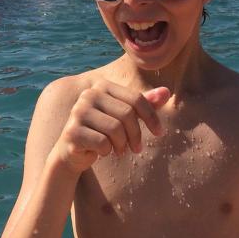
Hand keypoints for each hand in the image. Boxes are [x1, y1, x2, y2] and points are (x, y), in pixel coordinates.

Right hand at [51, 81, 169, 174]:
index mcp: (102, 85)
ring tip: (119, 150)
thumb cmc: (103, 131)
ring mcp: (78, 112)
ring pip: (115, 129)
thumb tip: (166, 92)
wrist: (72, 152)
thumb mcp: (125, 117)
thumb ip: (144, 104)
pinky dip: (107, 151)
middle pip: (127, 114)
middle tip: (136, 148)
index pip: (136, 98)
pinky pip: (102, 142)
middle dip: (136, 135)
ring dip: (122, 144)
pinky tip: (102, 152)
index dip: (151, 117)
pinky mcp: (72, 131)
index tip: (159, 133)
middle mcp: (88, 95)